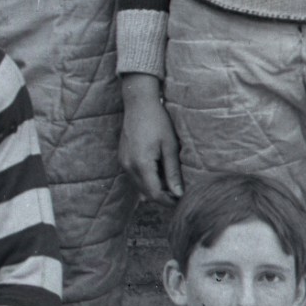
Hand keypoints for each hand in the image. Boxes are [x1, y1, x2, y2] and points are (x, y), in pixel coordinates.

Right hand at [120, 81, 180, 197]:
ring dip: (155, 188)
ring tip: (172, 182)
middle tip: (180, 194)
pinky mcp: (123, 159)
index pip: (154, 194)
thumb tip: (179, 194)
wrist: (139, 104)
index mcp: (141, 164)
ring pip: (140, 186)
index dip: (169, 201)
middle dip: (163, 197)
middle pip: (146, 193)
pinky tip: (160, 171)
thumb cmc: (158, 121)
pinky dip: (147, 179)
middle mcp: (128, 166)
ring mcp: (123, 163)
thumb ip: (173, 171)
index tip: (182, 199)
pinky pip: (135, 177)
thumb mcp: (170, 146)